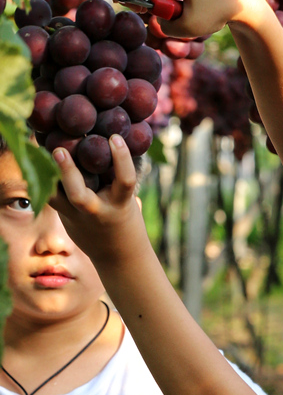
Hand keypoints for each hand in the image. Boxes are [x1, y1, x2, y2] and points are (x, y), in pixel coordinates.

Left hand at [50, 135, 146, 267]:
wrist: (118, 257)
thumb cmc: (127, 220)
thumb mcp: (129, 201)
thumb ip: (119, 180)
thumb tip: (113, 145)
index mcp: (120, 205)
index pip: (124, 180)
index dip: (121, 158)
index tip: (115, 137)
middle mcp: (98, 212)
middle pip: (79, 196)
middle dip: (68, 173)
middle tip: (60, 150)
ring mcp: (78, 218)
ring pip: (57, 199)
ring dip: (48, 178)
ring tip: (42, 154)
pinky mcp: (65, 220)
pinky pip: (51, 198)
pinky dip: (45, 182)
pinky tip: (39, 163)